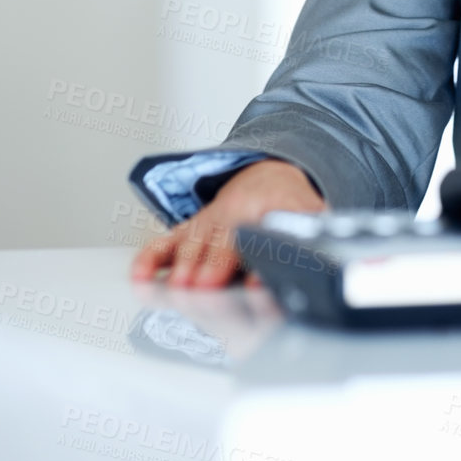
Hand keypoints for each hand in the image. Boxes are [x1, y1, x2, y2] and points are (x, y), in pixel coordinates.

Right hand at [130, 159, 324, 287]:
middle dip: (214, 263)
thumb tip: (319, 265)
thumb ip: (316, 236)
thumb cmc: (289, 205)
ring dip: (185, 263)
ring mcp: (208, 221)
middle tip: (206, 286)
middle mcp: (236, 212)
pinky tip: (141, 275)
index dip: (261, 257)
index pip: (266, 232)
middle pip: (224, 238)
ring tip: (179, 286)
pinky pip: (165, 242)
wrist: (268, 174)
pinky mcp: (187, 232)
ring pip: (194, 240)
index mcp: (271, 205)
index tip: (257, 282)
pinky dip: (151, 257)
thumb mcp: (313, 214)